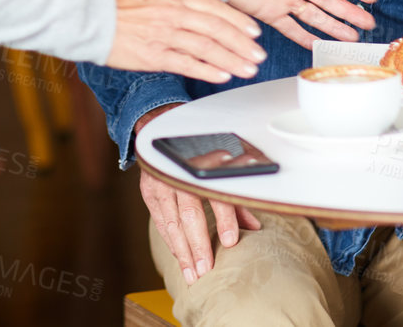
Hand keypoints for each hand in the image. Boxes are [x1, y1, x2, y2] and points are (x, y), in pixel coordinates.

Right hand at [107, 0, 266, 82]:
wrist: (94, 21)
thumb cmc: (122, 6)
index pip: (215, 8)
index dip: (238, 20)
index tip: (254, 32)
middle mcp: (174, 15)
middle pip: (216, 29)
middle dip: (241, 43)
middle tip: (258, 55)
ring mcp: (165, 36)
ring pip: (206, 48)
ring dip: (231, 60)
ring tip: (248, 69)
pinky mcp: (155, 56)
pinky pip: (186, 63)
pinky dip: (206, 70)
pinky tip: (222, 76)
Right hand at [135, 104, 259, 284]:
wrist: (160, 127)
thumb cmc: (196, 149)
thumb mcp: (219, 167)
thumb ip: (234, 198)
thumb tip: (254, 226)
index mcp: (200, 166)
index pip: (214, 195)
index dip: (224, 219)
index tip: (231, 241)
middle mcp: (178, 175)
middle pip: (189, 215)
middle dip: (198, 245)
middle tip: (206, 270)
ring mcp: (160, 184)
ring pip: (171, 223)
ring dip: (182, 252)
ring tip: (191, 274)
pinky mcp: (149, 192)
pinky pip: (159, 222)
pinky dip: (170, 242)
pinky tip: (179, 258)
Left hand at [230, 0, 377, 47]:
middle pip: (330, 2)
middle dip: (350, 13)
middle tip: (369, 24)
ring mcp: (285, 0)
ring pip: (316, 17)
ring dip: (334, 28)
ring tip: (351, 39)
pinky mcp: (270, 13)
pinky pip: (291, 28)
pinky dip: (304, 38)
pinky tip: (318, 46)